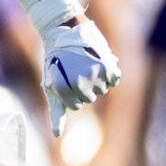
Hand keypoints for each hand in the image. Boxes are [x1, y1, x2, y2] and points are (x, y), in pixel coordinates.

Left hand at [40, 16, 120, 136]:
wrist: (63, 30)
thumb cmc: (55, 60)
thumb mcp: (51, 86)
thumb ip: (56, 112)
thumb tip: (57, 135)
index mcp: (63, 90)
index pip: (75, 105)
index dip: (70, 92)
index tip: (63, 77)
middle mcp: (79, 85)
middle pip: (89, 98)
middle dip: (82, 87)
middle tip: (73, 67)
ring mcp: (94, 75)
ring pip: (102, 90)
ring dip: (95, 80)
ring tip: (84, 63)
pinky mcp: (107, 66)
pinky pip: (114, 80)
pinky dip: (108, 73)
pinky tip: (97, 62)